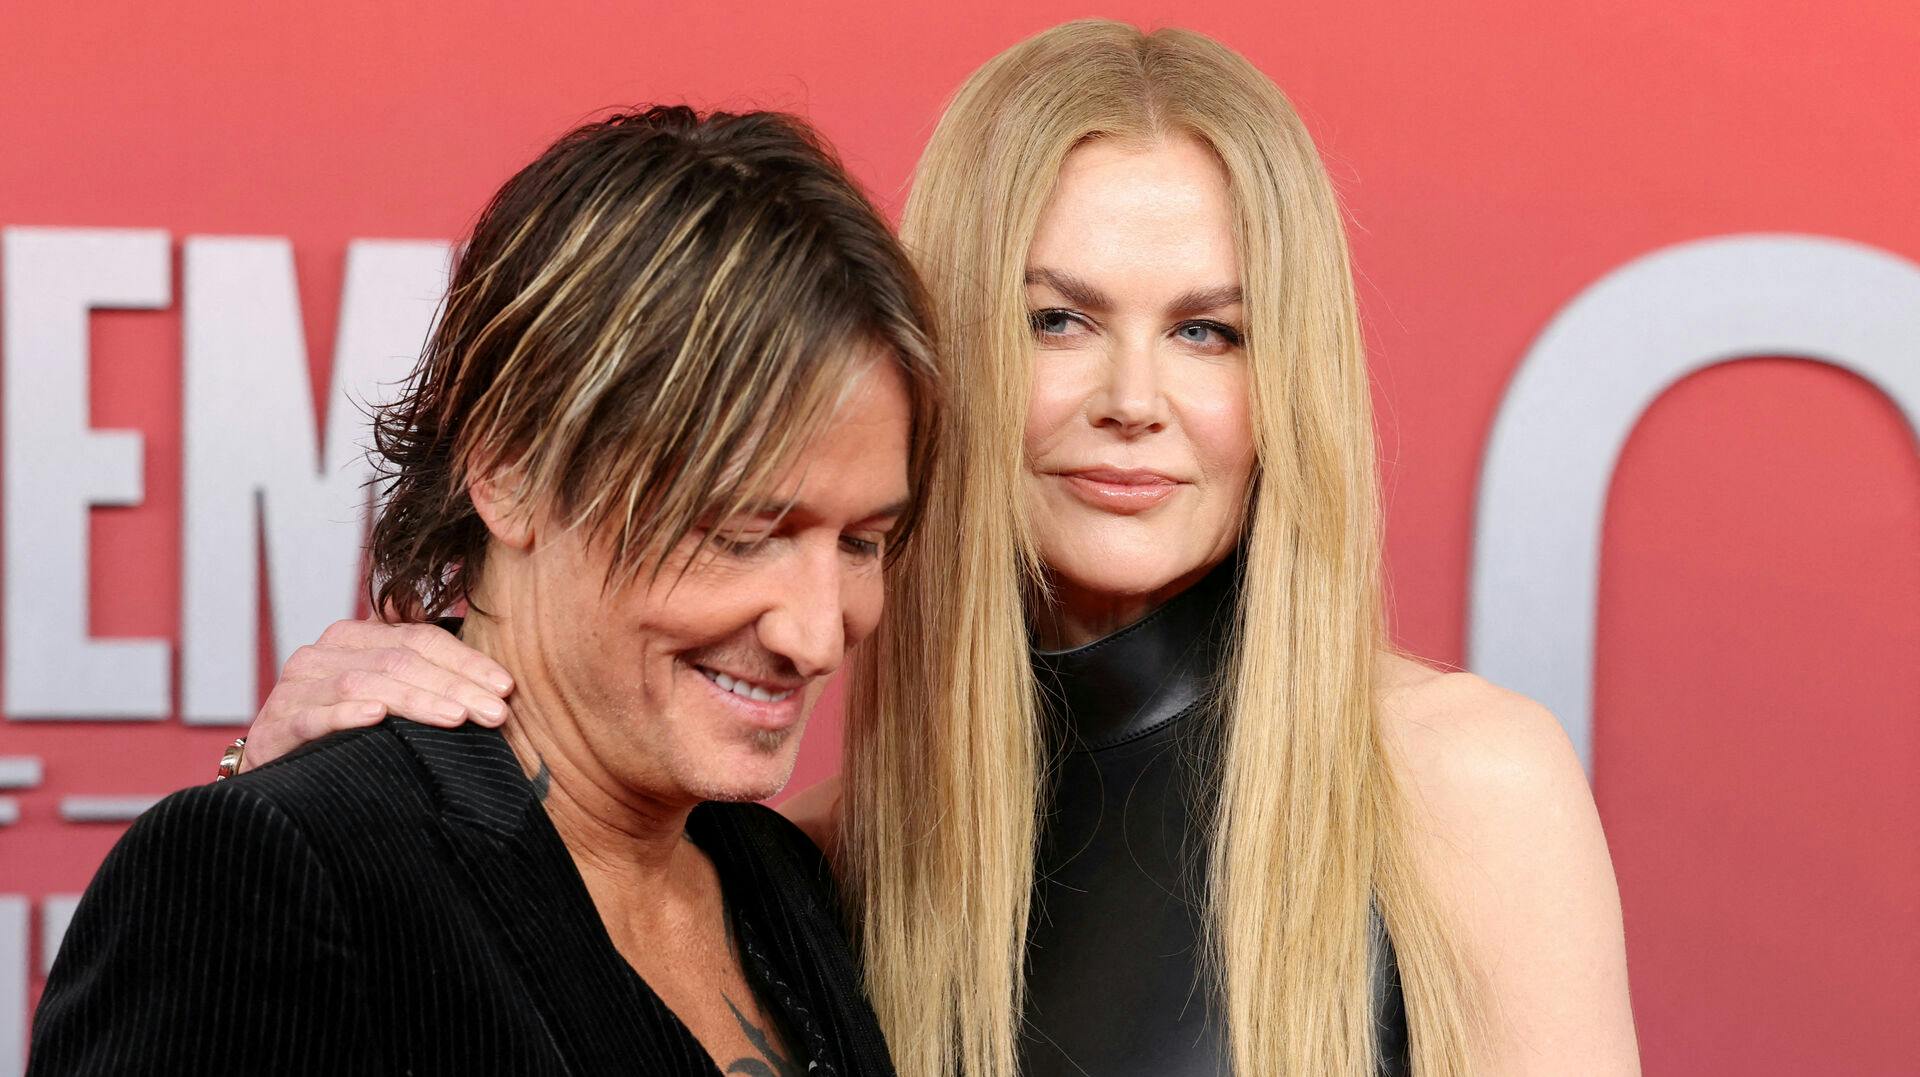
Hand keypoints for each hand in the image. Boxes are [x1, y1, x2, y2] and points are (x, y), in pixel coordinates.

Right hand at [243, 619, 513, 771]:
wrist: (274, 767)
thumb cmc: (344, 731)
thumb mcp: (388, 696)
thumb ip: (427, 677)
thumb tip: (498, 681)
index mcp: (357, 638)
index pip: (423, 639)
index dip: (467, 662)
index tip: (507, 688)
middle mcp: (325, 653)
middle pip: (401, 660)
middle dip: (455, 685)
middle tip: (496, 713)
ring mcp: (298, 686)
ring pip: (365, 683)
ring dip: (416, 700)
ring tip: (457, 717)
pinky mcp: (277, 723)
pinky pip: (314, 715)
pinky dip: (346, 714)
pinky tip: (377, 718)